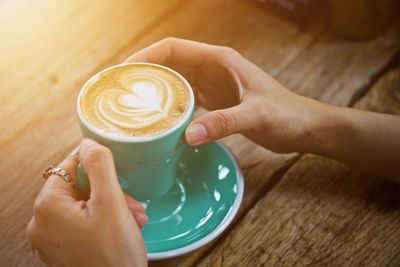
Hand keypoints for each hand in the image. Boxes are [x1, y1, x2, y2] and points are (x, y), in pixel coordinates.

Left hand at [27, 139, 146, 266]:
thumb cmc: (114, 255)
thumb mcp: (112, 203)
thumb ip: (100, 166)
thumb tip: (89, 142)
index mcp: (48, 207)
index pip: (68, 166)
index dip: (96, 165)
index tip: (116, 171)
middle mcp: (42, 224)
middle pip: (79, 188)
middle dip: (110, 192)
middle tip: (131, 203)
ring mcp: (51, 239)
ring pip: (84, 206)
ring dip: (112, 207)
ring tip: (134, 218)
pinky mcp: (64, 250)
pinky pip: (82, 224)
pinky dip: (104, 221)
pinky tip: (124, 227)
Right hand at [127, 38, 399, 179]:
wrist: (303, 127)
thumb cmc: (287, 114)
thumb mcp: (257, 116)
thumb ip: (225, 123)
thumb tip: (188, 136)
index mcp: (219, 60)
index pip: (173, 48)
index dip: (146, 56)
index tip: (123, 71)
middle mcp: (212, 68)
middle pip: (168, 63)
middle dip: (143, 74)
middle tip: (118, 92)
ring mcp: (213, 85)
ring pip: (174, 82)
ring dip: (154, 91)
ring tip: (130, 106)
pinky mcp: (216, 102)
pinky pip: (184, 99)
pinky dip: (169, 106)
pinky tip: (158, 120)